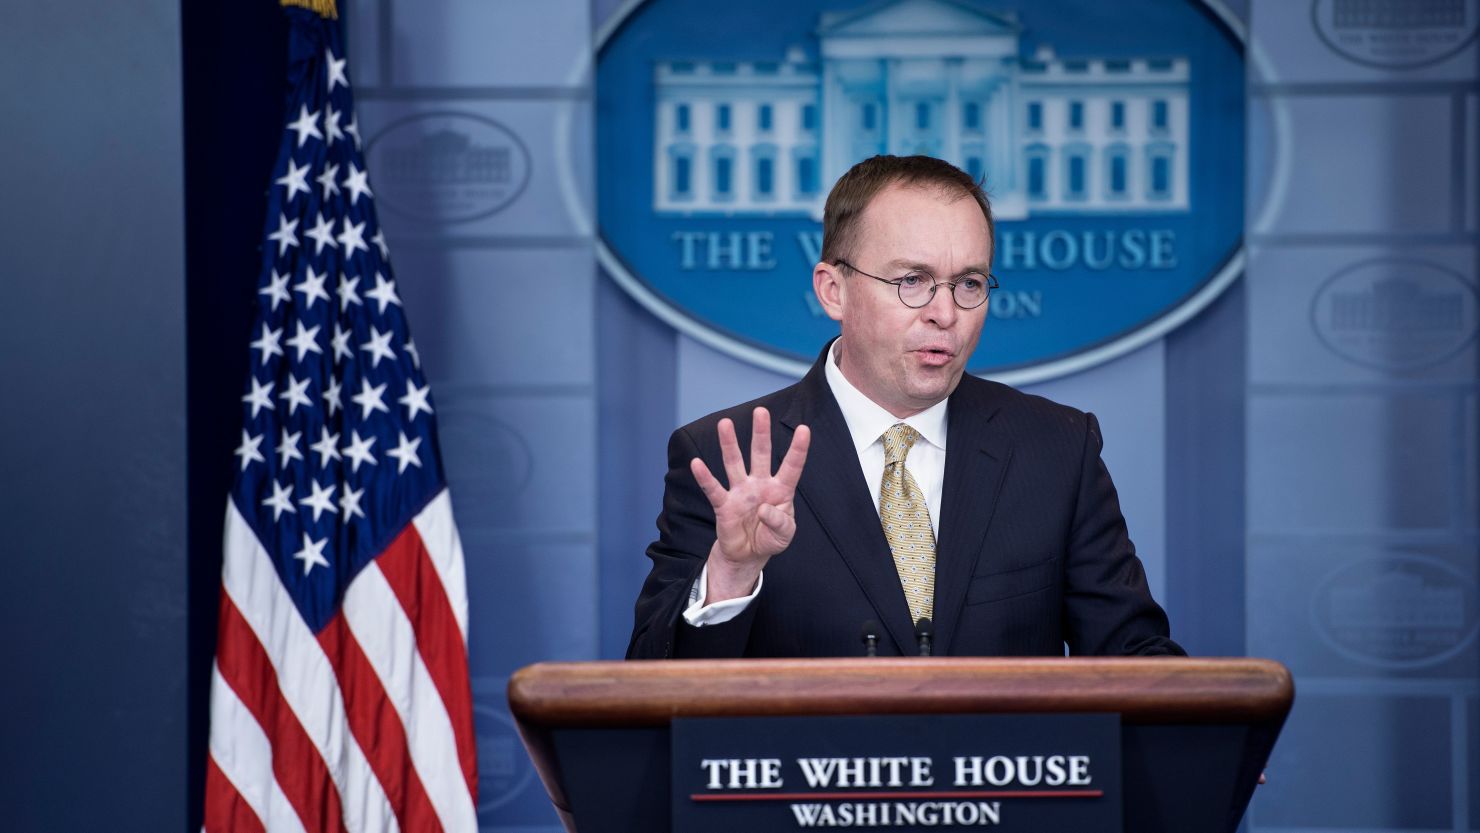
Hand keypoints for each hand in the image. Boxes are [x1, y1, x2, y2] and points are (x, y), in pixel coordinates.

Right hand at [691, 407, 810, 602]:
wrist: (748, 555)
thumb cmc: (770, 539)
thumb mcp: (784, 535)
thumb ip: (779, 521)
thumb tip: (763, 508)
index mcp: (780, 490)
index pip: (791, 466)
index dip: (798, 449)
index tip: (804, 429)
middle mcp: (760, 484)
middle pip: (760, 454)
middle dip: (760, 433)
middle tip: (761, 411)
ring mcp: (740, 492)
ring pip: (734, 463)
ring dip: (730, 444)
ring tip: (725, 423)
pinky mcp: (724, 505)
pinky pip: (714, 489)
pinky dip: (705, 477)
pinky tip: (697, 463)